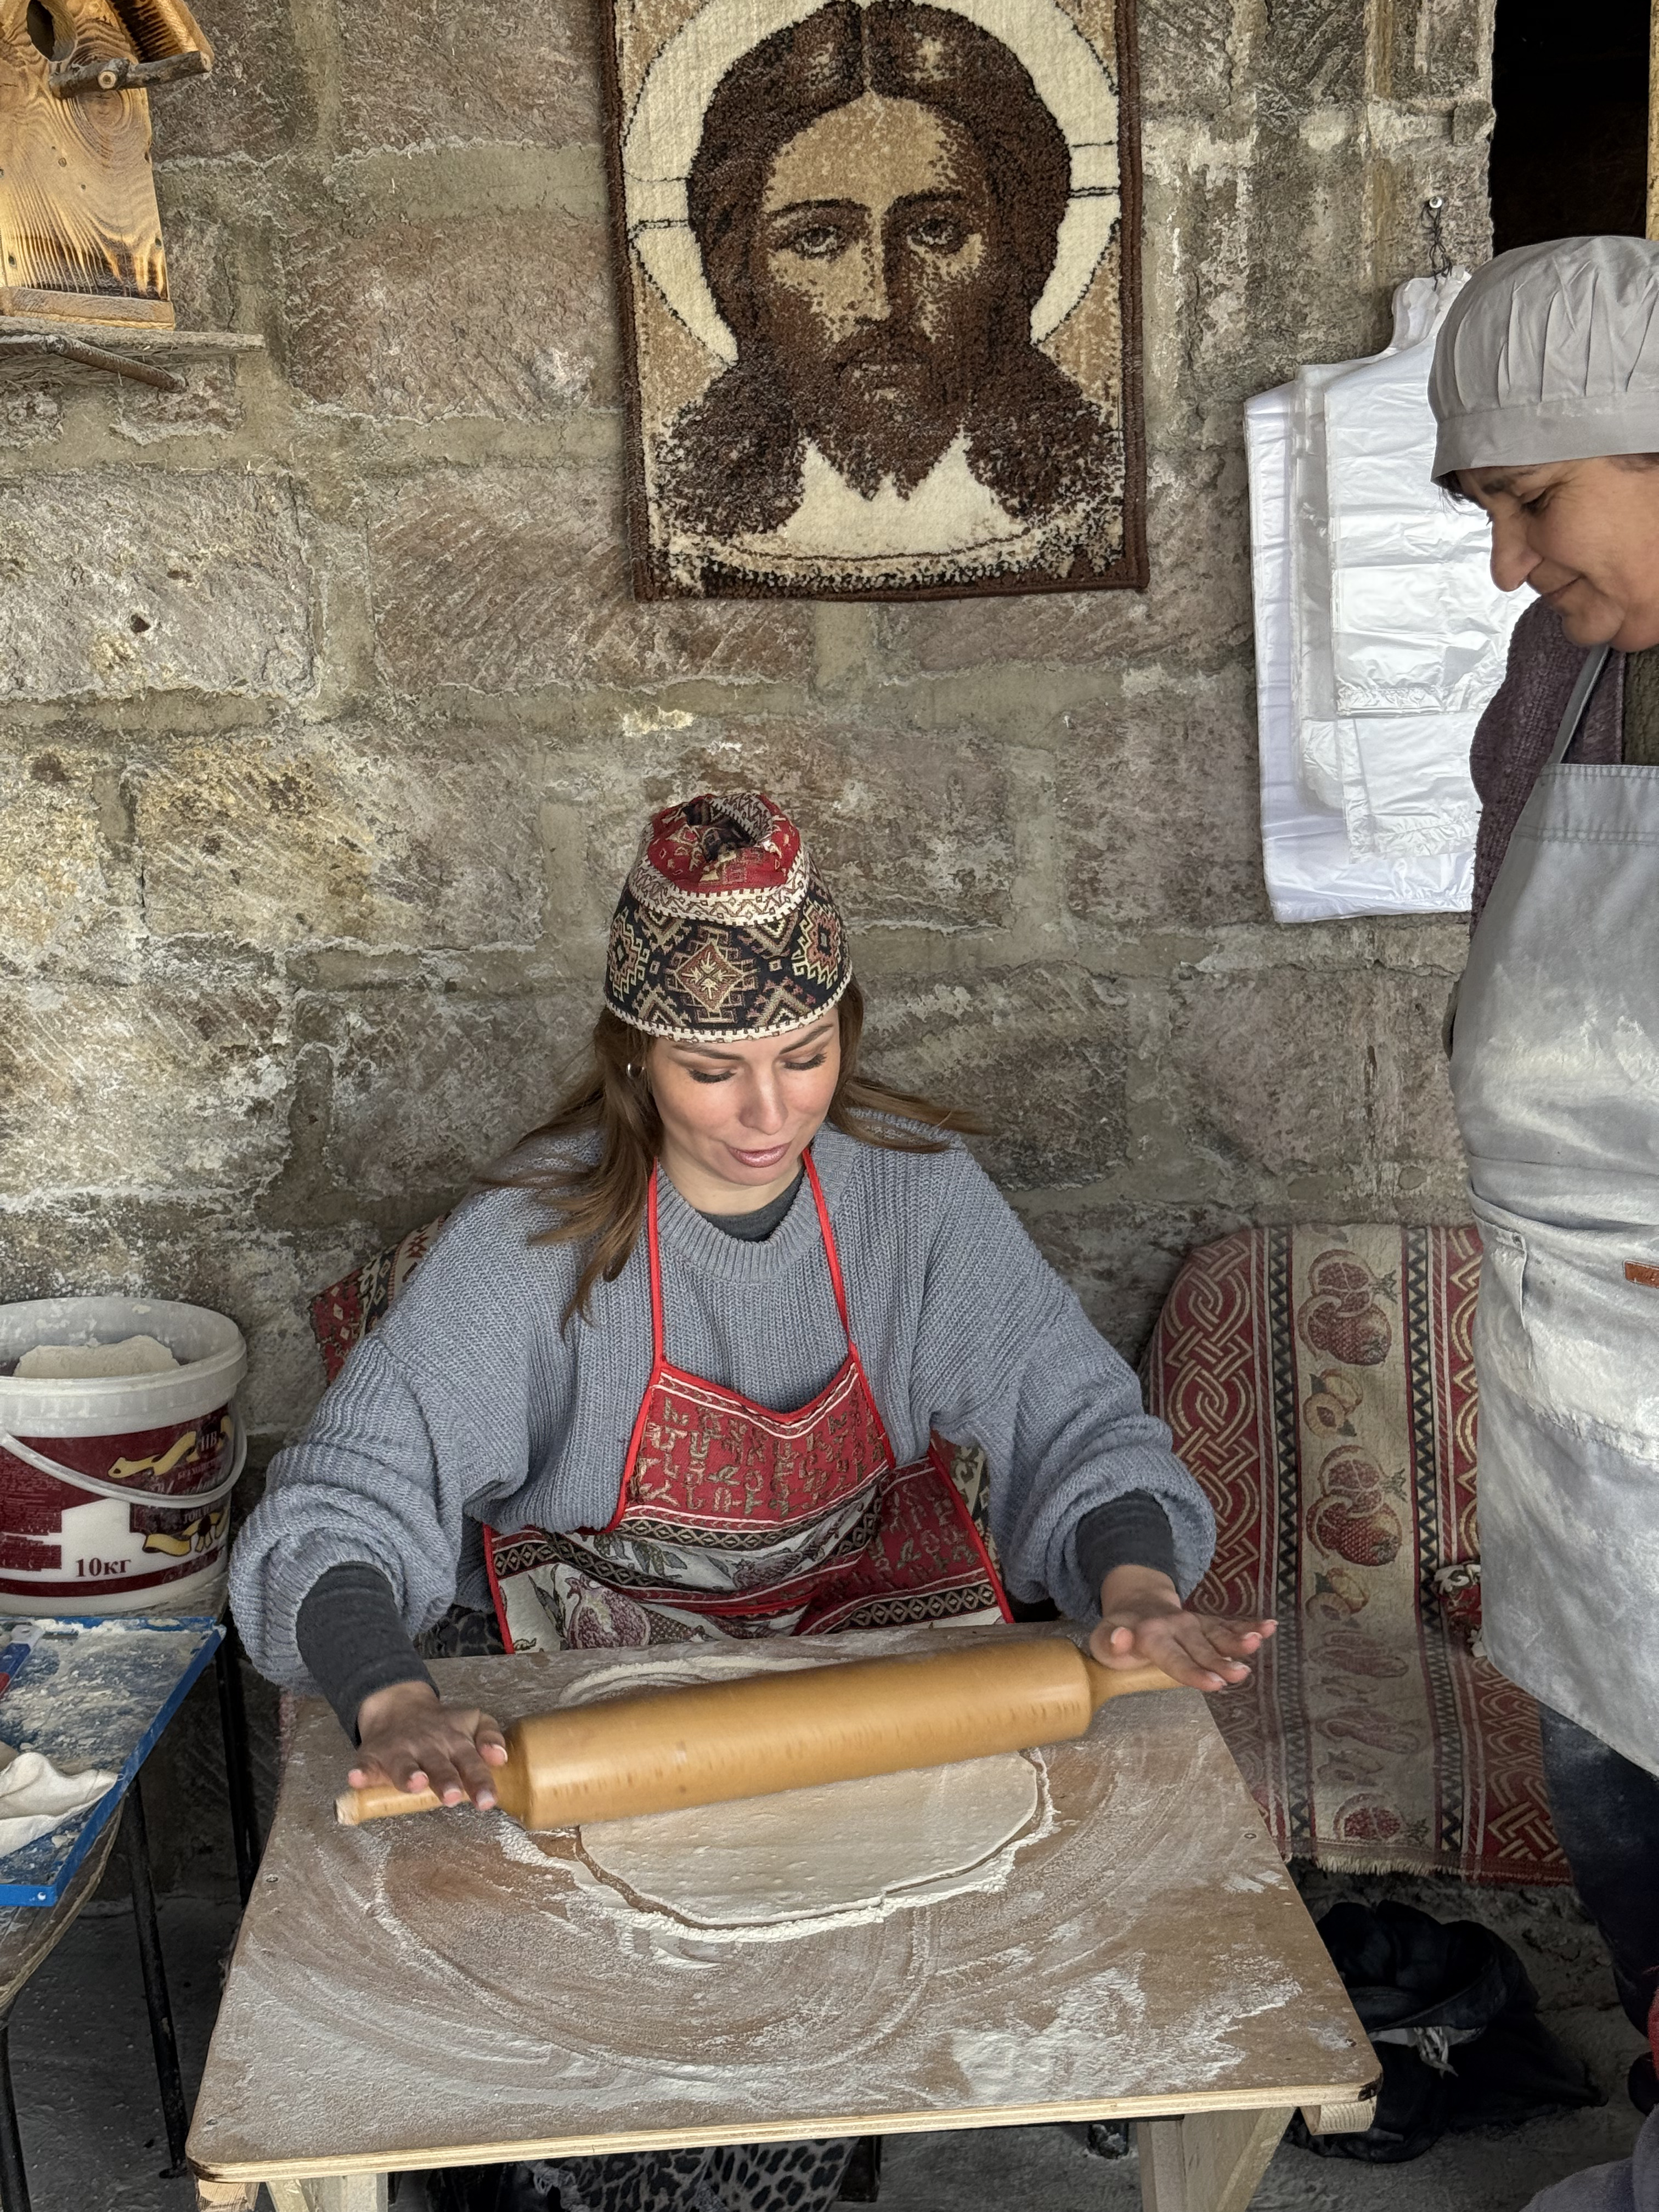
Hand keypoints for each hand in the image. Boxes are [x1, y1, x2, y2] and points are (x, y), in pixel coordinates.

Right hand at [349, 1679, 507, 1809]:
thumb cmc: (442, 1726)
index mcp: (455, 1742)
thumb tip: (500, 1758)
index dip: (480, 1782)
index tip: (487, 1800)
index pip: (471, 1763)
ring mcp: (399, 1751)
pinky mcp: (373, 1755)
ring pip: (403, 1765)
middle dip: (446, 1780)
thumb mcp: (473, 1722)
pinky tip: (356, 1779)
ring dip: (408, 1775)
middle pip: (439, 1766)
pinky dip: (360, 1773)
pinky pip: (365, 1766)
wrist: (399, 1705)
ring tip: (414, 1783)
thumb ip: (490, 1737)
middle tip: (453, 1795)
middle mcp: (428, 1747)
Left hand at [1087, 1564, 1275, 1691]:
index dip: (1193, 1671)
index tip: (1214, 1683)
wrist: (1135, 1603)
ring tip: (1259, 1641)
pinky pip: (1229, 1624)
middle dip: (1221, 1661)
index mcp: (1151, 1635)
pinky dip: (1249, 1624)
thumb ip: (1110, 1643)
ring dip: (1239, 1638)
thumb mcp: (1102, 1641)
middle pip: (1202, 1648)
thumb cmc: (1119, 1634)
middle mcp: (1177, 1627)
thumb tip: (1122, 1639)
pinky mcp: (1207, 1623)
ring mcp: (1194, 1623)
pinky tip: (1269, 1626)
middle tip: (1240, 1674)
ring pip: (1219, 1633)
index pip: (1174, 1657)